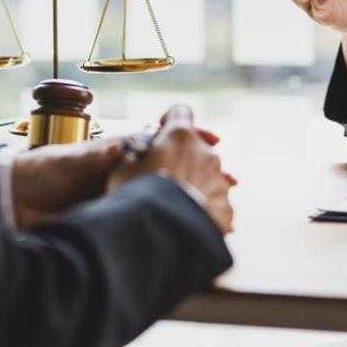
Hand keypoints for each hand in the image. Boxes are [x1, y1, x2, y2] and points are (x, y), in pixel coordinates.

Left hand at [11, 126, 222, 229]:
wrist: (12, 203)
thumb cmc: (41, 172)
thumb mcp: (72, 159)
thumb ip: (100, 154)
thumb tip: (126, 144)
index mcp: (119, 152)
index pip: (164, 140)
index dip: (191, 136)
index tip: (215, 138)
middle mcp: (126, 172)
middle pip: (175, 169)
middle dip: (206, 173)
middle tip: (232, 181)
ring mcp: (123, 196)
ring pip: (169, 195)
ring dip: (197, 200)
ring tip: (225, 209)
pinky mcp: (116, 218)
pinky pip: (152, 218)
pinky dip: (176, 221)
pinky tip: (195, 228)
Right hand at [109, 105, 235, 233]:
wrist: (159, 234)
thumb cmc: (134, 197)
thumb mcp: (121, 170)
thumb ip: (133, 155)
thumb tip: (132, 153)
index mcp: (180, 136)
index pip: (180, 112)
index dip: (169, 121)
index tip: (160, 136)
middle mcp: (205, 153)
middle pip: (195, 147)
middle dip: (181, 158)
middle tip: (161, 178)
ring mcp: (219, 181)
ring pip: (207, 176)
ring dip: (193, 184)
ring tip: (171, 205)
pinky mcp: (225, 207)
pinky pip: (214, 203)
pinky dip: (202, 209)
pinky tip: (184, 222)